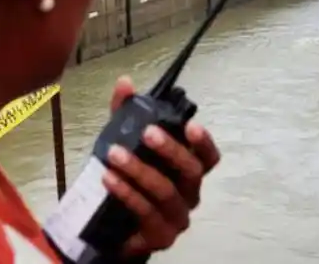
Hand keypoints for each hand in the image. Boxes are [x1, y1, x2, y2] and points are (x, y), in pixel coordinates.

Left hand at [101, 76, 220, 257]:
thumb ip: (125, 113)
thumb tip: (125, 82)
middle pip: (191, 171)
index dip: (204, 142)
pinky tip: (109, 178)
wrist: (111, 225)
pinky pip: (146, 212)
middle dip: (170, 149)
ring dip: (139, 170)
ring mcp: (177, 217)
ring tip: (114, 154)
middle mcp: (189, 193)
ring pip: (166, 191)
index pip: (209, 156)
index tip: (191, 125)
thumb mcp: (124, 141)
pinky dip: (127, 193)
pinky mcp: (160, 236)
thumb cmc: (128, 179)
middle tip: (146, 132)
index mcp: (188, 169)